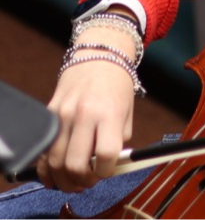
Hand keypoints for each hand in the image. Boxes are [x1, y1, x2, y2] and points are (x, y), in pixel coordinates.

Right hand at [38, 27, 135, 191]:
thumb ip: (119, 139)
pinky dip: (47, 167)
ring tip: (73, 180)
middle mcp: (84, 114)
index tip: (106, 171)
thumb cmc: (117, 84)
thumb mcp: (127, 110)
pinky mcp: (49, 113)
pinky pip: (43, 149)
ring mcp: (63, 114)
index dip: (106, 170)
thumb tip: (108, 165)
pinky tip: (56, 172)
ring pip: (55, 161)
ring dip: (63, 179)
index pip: (105, 154)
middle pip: (75, 164)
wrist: (98, 55)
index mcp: (109, 112)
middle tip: (88, 182)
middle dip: (82, 181)